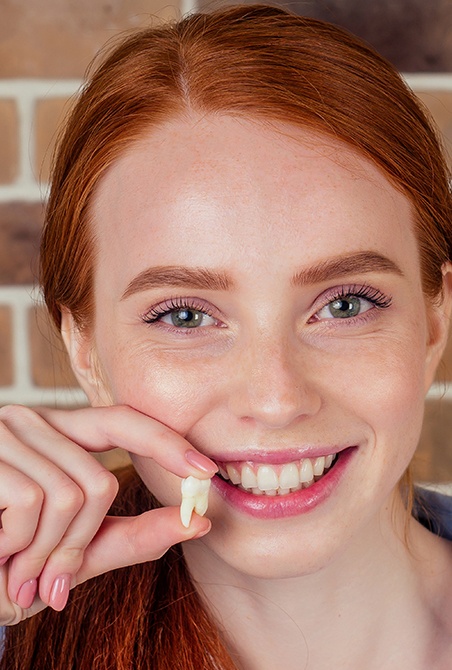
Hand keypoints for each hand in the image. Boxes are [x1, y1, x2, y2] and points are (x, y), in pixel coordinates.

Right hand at [0, 404, 215, 624]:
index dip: (167, 442)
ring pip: (73, 495)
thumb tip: (198, 521)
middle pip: (100, 480)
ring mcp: (6, 434)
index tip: (207, 471)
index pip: (123, 421)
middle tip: (49, 582)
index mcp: (58, 436)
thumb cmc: (5, 565)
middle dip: (78, 546)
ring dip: (46, 554)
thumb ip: (132, 536)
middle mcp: (32, 423)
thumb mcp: (73, 554)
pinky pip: (37, 505)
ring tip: (12, 569)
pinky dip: (21, 547)